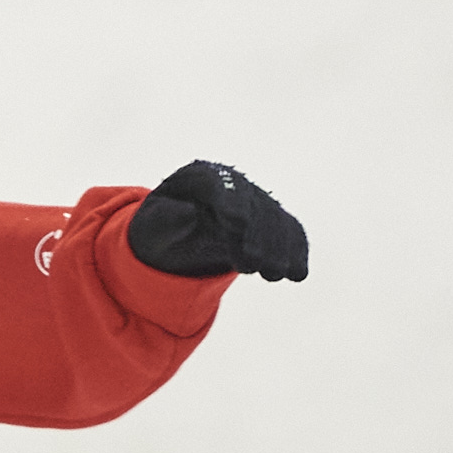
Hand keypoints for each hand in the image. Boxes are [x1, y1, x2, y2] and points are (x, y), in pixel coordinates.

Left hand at [128, 161, 309, 282]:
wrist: (180, 226)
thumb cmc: (163, 224)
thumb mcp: (155, 223)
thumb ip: (169, 219)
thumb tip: (189, 215)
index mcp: (200, 178)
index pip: (219, 185)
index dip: (230, 202)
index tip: (237, 224)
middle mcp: (233, 184)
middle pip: (251, 203)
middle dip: (256, 233)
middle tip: (253, 264)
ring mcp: (255, 201)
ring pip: (273, 218)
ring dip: (277, 247)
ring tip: (273, 274)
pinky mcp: (270, 220)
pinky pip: (288, 230)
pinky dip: (295, 250)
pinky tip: (297, 272)